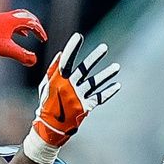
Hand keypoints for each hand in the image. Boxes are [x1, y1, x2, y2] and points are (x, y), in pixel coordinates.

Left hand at [0, 9, 46, 65]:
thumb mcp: (6, 49)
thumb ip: (21, 55)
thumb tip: (33, 61)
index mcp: (13, 20)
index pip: (32, 22)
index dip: (40, 31)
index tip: (43, 39)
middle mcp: (8, 16)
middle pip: (27, 16)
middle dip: (35, 25)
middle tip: (39, 34)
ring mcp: (1, 18)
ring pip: (18, 18)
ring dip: (26, 26)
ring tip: (30, 34)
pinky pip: (11, 22)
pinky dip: (17, 27)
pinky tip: (17, 34)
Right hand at [32, 32, 122, 146]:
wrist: (50, 127)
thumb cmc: (47, 103)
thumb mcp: (46, 86)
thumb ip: (53, 69)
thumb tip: (62, 53)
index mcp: (58, 81)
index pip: (66, 61)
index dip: (72, 48)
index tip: (78, 36)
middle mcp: (69, 88)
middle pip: (84, 69)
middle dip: (94, 57)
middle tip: (104, 47)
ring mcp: (78, 97)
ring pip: (95, 83)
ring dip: (106, 74)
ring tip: (117, 67)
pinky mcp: (85, 107)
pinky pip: (99, 98)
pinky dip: (108, 92)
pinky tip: (117, 85)